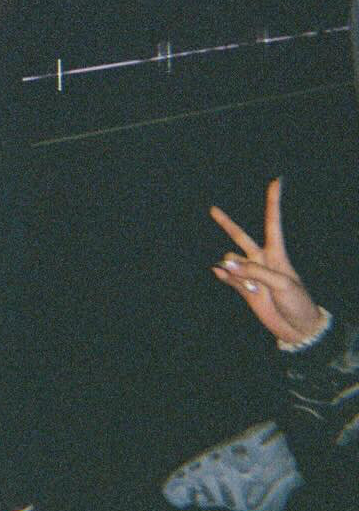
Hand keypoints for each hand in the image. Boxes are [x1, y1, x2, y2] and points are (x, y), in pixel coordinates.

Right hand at [209, 177, 326, 345]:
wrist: (297, 328)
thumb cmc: (297, 302)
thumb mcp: (281, 283)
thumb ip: (253, 271)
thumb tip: (223, 263)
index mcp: (277, 254)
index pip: (272, 222)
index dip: (273, 202)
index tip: (276, 181)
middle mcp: (261, 260)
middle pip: (240, 236)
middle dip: (226, 223)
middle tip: (212, 209)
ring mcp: (250, 274)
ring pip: (230, 261)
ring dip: (235, 271)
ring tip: (252, 288)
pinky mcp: (243, 289)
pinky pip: (227, 276)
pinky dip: (224, 276)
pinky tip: (220, 273)